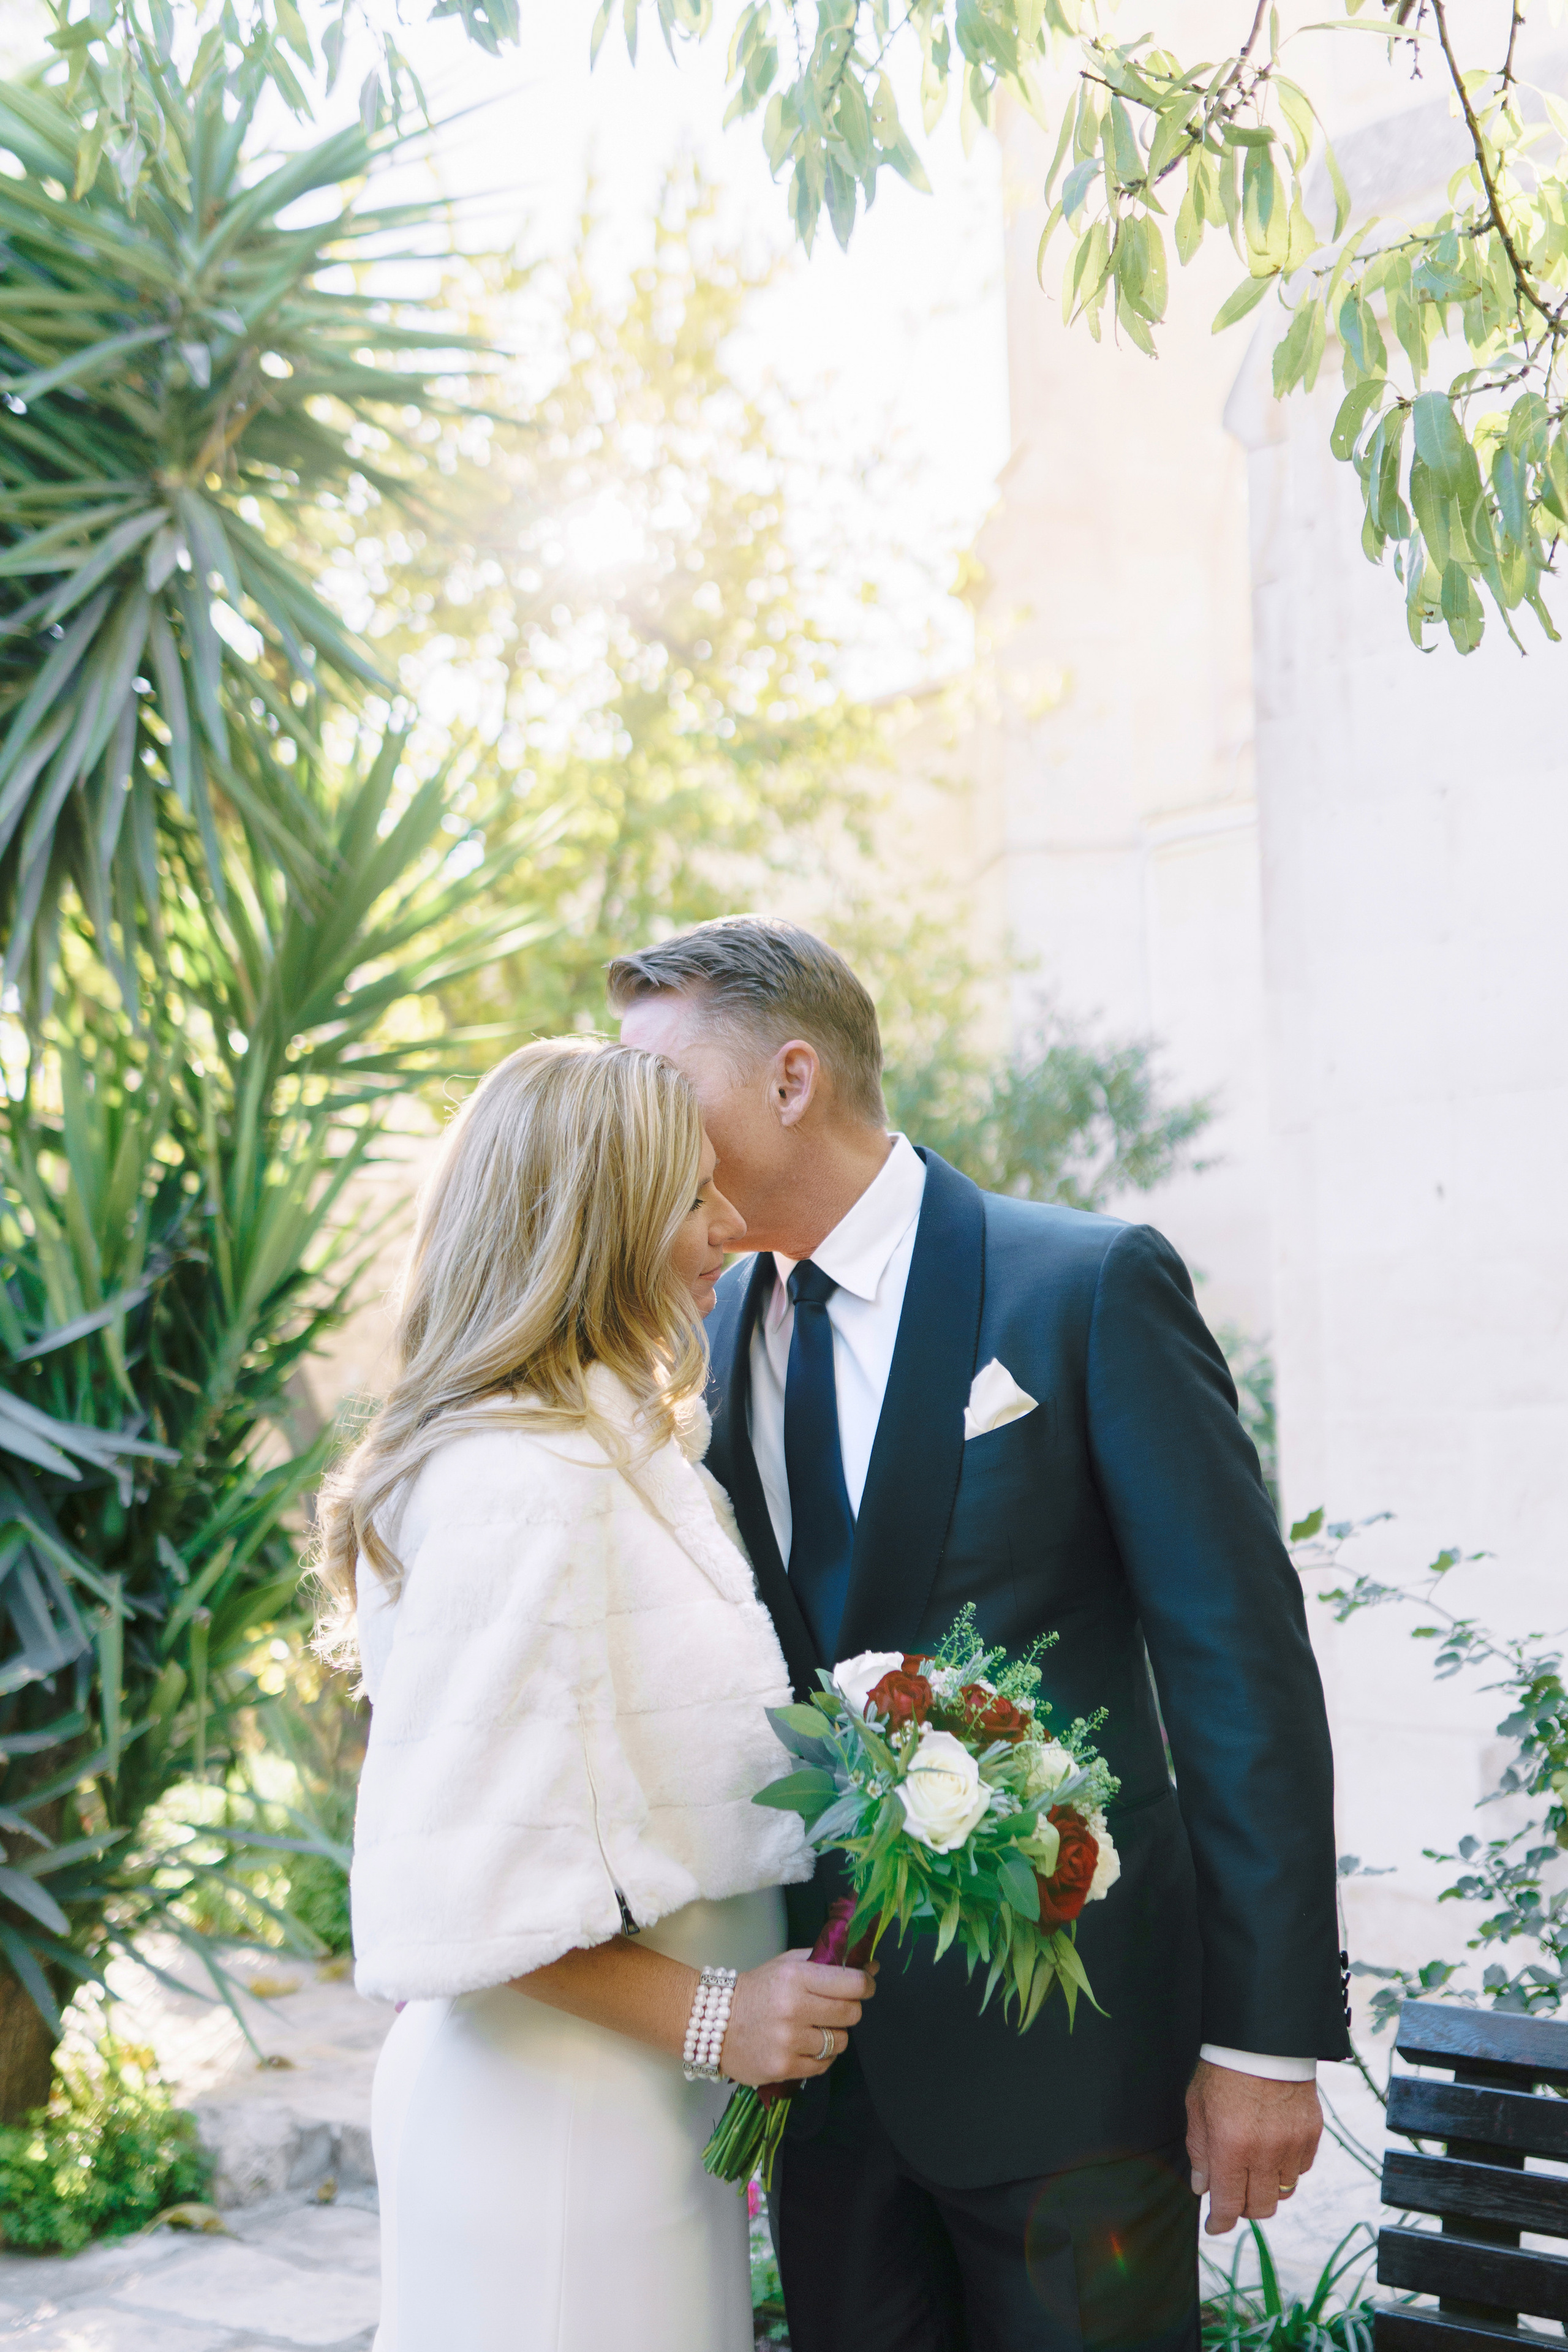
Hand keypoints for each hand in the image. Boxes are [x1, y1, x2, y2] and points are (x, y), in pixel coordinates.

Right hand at [719, 1947, 875, 2087]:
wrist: (712, 2022)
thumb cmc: (756, 1990)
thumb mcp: (787, 1965)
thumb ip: (825, 1961)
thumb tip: (870, 1965)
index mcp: (796, 1977)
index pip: (851, 1983)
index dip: (865, 1984)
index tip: (865, 1986)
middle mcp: (794, 2009)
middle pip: (851, 2014)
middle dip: (849, 2010)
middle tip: (834, 2008)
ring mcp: (788, 2041)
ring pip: (839, 2042)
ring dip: (833, 2035)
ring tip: (813, 2028)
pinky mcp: (783, 2068)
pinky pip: (823, 2065)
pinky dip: (819, 2056)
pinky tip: (803, 2045)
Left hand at [1185, 2060, 1321, 2233]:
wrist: (1263, 2038)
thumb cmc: (1224, 2069)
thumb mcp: (1197, 2106)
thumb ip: (1199, 2151)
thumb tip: (1202, 2188)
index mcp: (1231, 2146)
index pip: (1228, 2205)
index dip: (1219, 2223)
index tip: (1214, 2226)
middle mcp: (1265, 2152)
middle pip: (1260, 2208)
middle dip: (1243, 2207)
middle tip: (1233, 2193)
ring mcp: (1292, 2145)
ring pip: (1283, 2192)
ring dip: (1267, 2187)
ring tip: (1254, 2167)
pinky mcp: (1312, 2134)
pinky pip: (1302, 2169)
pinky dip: (1287, 2168)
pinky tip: (1274, 2149)